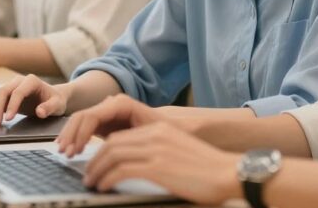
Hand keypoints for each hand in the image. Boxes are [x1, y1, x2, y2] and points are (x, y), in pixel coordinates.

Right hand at [0, 74, 66, 125]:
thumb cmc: (55, 100)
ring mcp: (11, 85)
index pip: (18, 92)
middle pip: (3, 91)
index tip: (8, 119)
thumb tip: (40, 112)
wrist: (52, 97)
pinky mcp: (6, 92)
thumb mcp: (58, 105)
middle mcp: (19, 81)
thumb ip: (50, 107)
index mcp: (32, 81)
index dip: (12, 105)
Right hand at [55, 94, 161, 156]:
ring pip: (79, 121)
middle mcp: (110, 104)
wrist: (172, 128)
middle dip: (71, 135)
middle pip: (82, 116)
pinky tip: (70, 150)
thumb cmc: (166, 131)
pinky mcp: (104, 123)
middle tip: (65, 153)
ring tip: (64, 154)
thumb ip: (131, 134)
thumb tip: (113, 138)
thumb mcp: (151, 133)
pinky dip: (75, 138)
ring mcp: (105, 113)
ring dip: (69, 137)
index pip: (92, 115)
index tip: (76, 150)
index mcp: (120, 104)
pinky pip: (83, 128)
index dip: (81, 133)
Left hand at [83, 122, 239, 204]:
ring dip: (97, 170)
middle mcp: (155, 134)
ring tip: (91, 184)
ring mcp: (156, 149)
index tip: (96, 165)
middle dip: (95, 161)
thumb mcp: (178, 151)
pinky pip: (121, 170)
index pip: (120, 136)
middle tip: (88, 176)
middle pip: (112, 144)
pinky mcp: (158, 166)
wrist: (229, 173)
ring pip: (112, 155)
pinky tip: (103, 187)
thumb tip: (136, 165)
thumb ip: (157, 152)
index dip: (103, 152)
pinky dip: (107, 179)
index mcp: (159, 129)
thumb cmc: (208, 169)